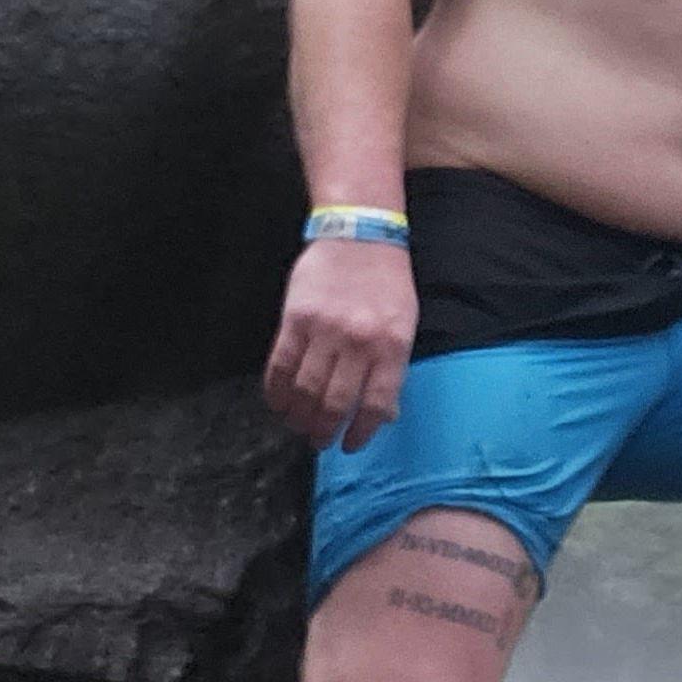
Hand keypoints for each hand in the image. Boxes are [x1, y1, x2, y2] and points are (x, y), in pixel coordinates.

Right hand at [264, 237, 419, 450]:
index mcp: (391, 346)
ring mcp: (324, 329)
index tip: (350, 445)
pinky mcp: (296, 318)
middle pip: (335, 403)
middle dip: (324, 430)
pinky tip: (278, 402)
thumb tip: (380, 415)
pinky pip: (281, 364)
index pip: (374, 405)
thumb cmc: (386, 284)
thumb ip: (392, 368)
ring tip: (298, 425)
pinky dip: (276, 390)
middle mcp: (358, 341)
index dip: (360, 433)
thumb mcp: (404, 325)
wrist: (360, 236)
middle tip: (318, 441)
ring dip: (299, 416)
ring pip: (305, 389)